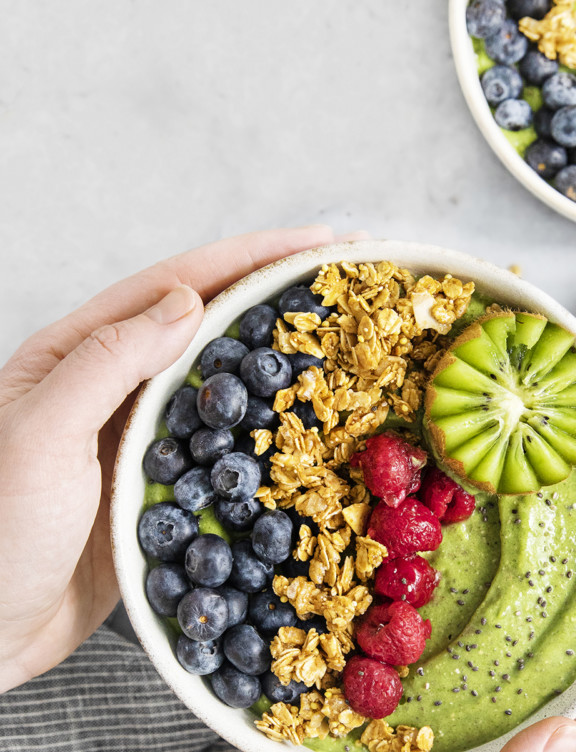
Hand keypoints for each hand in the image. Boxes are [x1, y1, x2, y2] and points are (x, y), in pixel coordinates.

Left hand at [0, 225, 336, 692]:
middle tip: (347, 289)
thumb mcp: (42, 432)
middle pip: (207, 331)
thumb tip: (189, 304)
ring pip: (221, 393)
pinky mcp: (157, 497)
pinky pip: (221, 457)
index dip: (250, 259)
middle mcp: (111, 391)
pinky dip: (265, 443)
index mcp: (76, 355)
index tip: (320, 244)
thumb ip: (109, 361)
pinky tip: (303, 441)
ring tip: (341, 353)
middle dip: (277, 303)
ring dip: (279, 370)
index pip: (174, 289)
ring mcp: (137, 445)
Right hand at [27, 579, 575, 751]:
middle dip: (569, 626)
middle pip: (535, 688)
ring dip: (495, 614)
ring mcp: (414, 746)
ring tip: (512, 549)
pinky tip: (415, 580)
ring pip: (469, 669)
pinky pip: (401, 666)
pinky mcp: (362, 725)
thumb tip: (566, 734)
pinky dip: (415, 625)